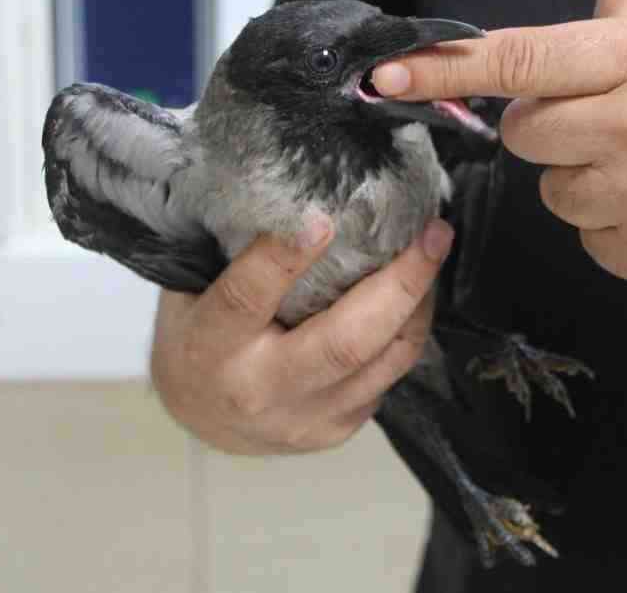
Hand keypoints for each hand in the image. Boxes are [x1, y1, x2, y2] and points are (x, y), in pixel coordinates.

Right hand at [150, 217, 452, 454]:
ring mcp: (305, 419)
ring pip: (383, 360)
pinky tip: (412, 296)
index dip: (283, 259)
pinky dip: (407, 332)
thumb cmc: (198, 338)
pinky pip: (388, 376)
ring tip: (433, 252)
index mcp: (212, 347)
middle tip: (433, 233)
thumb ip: (235, 256)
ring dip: (418, 304)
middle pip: (344, 342)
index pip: (247, 298)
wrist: (199, 419)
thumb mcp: (192, 294)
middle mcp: (261, 389)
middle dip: (399, 285)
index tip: (323, 217)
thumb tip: (293, 196)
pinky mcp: (336, 431)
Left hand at [373, 0, 626, 298]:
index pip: (524, 59)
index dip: (447, 68)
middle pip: (523, 133)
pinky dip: (610, 221)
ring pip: (550, 189)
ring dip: (582, 175)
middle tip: (611, 118)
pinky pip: (585, 235)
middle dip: (550, 124)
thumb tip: (571, 21)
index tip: (388, 76)